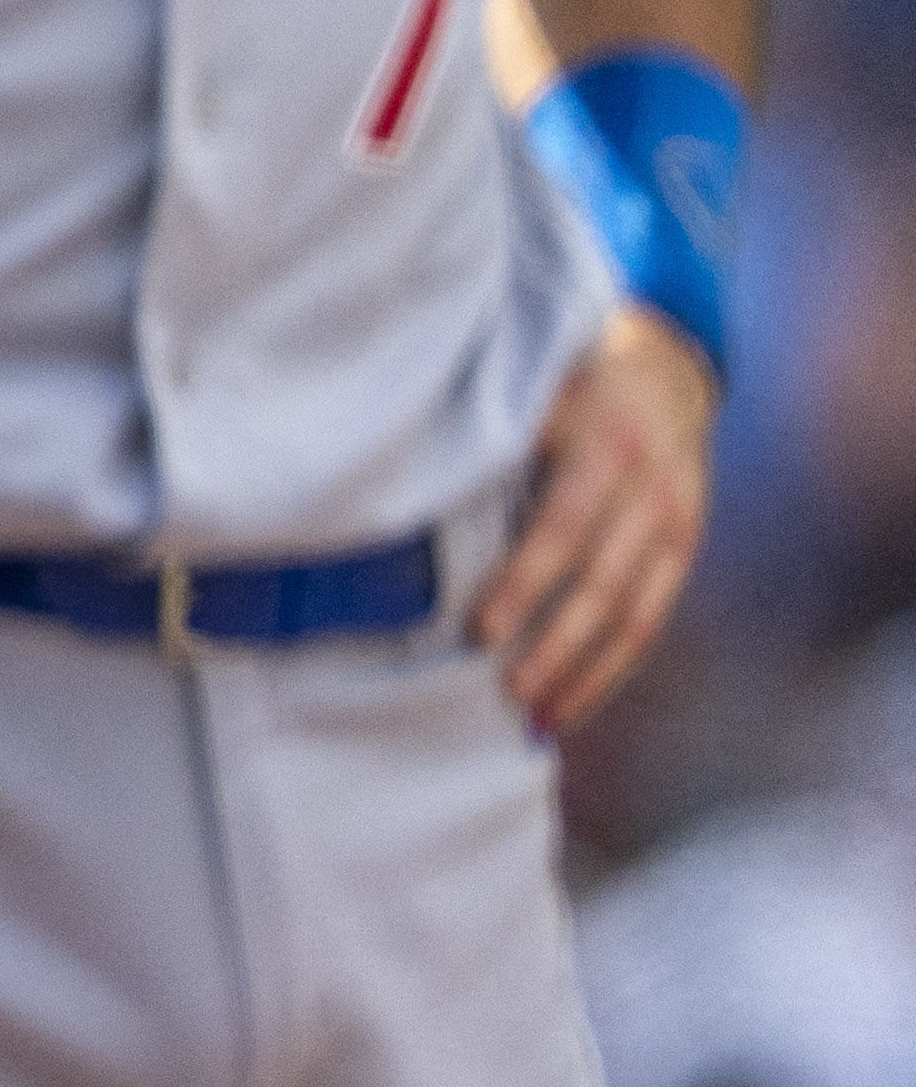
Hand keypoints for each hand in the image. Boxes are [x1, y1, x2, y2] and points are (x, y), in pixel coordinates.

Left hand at [475, 306, 712, 738]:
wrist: (663, 367)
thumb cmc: (565, 379)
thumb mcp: (533, 389)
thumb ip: (491, 437)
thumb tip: (402, 490)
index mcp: (607, 446)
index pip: (564, 528)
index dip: (523, 584)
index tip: (478, 630)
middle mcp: (652, 491)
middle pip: (603, 585)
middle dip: (554, 646)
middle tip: (505, 693)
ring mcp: (676, 525)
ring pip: (637, 616)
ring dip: (586, 674)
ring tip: (536, 719)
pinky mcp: (685, 550)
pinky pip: (653, 620)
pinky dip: (614, 668)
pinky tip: (574, 703)